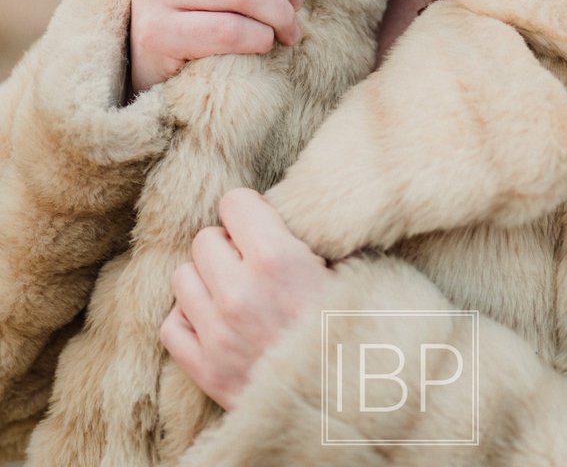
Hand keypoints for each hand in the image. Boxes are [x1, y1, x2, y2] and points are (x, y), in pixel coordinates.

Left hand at [160, 188, 332, 410]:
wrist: (352, 402)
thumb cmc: (356, 329)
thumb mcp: (347, 270)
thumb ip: (308, 238)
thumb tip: (281, 212)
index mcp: (278, 259)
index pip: (234, 203)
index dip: (249, 213)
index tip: (261, 226)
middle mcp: (239, 292)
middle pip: (205, 239)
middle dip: (227, 247)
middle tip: (251, 264)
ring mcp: (218, 333)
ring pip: (182, 277)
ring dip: (206, 282)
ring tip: (234, 294)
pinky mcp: (206, 370)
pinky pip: (171, 326)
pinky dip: (189, 321)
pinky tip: (216, 324)